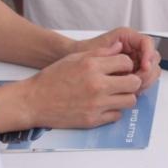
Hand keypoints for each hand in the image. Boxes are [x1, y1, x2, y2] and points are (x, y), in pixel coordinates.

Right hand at [19, 44, 143, 128]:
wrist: (34, 101)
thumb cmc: (51, 79)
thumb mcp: (74, 58)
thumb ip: (99, 53)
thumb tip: (118, 47)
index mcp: (92, 66)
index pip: (126, 62)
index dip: (126, 64)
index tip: (120, 68)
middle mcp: (97, 85)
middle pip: (134, 83)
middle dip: (131, 81)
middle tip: (123, 82)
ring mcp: (96, 104)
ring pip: (130, 101)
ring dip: (125, 97)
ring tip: (115, 94)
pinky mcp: (93, 120)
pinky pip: (117, 115)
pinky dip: (114, 110)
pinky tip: (104, 105)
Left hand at [77, 26, 160, 86]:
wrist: (73, 61)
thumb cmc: (82, 53)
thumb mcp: (93, 51)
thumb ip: (108, 52)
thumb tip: (125, 55)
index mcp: (127, 38)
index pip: (147, 42)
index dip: (148, 54)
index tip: (144, 66)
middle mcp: (133, 48)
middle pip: (153, 58)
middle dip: (148, 71)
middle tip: (139, 81)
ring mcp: (135, 61)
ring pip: (151, 71)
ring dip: (146, 80)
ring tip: (134, 88)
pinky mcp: (133, 73)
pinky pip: (144, 79)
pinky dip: (141, 86)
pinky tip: (131, 92)